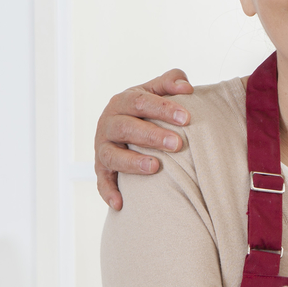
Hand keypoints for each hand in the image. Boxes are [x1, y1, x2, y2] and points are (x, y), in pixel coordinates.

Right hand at [95, 70, 195, 209]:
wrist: (126, 128)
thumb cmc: (147, 110)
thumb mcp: (156, 92)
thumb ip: (170, 82)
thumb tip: (187, 87)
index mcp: (123, 101)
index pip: (141, 102)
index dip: (163, 109)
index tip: (186, 118)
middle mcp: (108, 123)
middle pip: (126, 127)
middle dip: (152, 136)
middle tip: (178, 144)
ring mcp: (102, 147)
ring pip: (112, 155)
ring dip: (133, 162)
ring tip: (156, 167)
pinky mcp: (100, 168)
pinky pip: (101, 181)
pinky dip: (108, 192)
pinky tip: (121, 204)